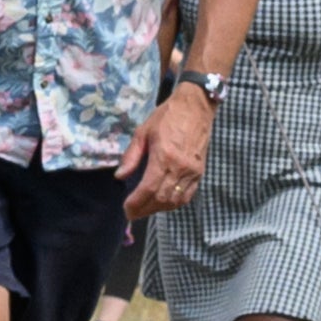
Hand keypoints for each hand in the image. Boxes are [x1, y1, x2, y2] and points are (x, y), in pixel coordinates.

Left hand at [123, 83, 211, 217]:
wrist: (195, 107)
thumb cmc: (166, 117)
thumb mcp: (142, 132)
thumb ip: (131, 156)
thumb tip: (120, 176)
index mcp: (164, 156)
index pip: (149, 189)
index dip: (136, 203)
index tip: (126, 209)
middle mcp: (180, 167)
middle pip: (162, 199)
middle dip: (145, 209)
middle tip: (132, 212)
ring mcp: (192, 172)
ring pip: (175, 200)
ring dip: (159, 208)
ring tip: (145, 209)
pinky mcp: (200, 172)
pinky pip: (187, 195)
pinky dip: (174, 203)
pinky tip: (163, 203)